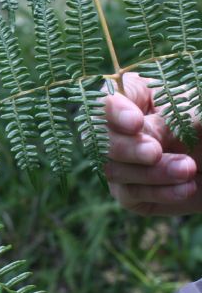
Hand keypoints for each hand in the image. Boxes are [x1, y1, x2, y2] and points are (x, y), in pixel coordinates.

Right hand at [104, 72, 201, 215]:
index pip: (105, 100)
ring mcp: (120, 162)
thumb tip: (144, 135)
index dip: (113, 112)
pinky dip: (159, 192)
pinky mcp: (129, 192)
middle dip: (127, 148)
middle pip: (100, 138)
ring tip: (188, 169)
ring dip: (152, 172)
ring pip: (112, 170)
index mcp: (132, 97)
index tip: (136, 123)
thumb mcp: (195, 117)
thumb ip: (168, 121)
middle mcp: (118, 129)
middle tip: (154, 152)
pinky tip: (186, 187)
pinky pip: (130, 195)